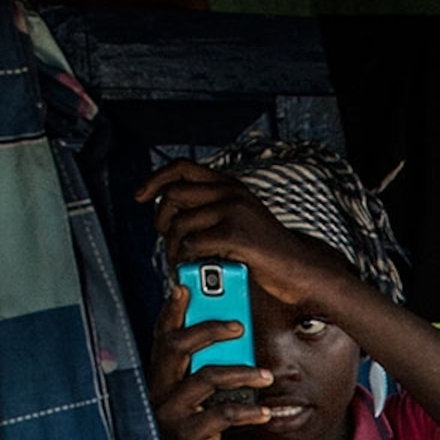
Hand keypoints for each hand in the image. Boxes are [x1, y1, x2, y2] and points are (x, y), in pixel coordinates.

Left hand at [139, 161, 357, 312]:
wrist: (300, 270)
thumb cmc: (267, 254)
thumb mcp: (241, 220)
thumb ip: (213, 210)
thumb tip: (173, 213)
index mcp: (230, 185)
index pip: (181, 168)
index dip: (155, 180)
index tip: (140, 197)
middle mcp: (230, 192)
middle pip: (172, 196)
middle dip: (161, 222)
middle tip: (168, 244)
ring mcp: (233, 211)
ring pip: (179, 224)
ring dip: (171, 248)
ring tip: (178, 264)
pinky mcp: (234, 234)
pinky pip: (191, 244)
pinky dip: (185, 260)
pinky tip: (191, 269)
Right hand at [146, 275, 275, 439]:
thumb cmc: (200, 429)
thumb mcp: (202, 396)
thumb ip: (208, 367)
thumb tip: (235, 334)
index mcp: (161, 375)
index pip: (162, 335)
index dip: (171, 309)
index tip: (184, 284)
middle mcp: (159, 389)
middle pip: (177, 347)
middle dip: (208, 329)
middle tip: (239, 324)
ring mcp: (170, 412)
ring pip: (205, 379)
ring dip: (241, 373)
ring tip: (267, 375)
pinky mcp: (188, 434)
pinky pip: (221, 415)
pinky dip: (247, 411)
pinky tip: (266, 411)